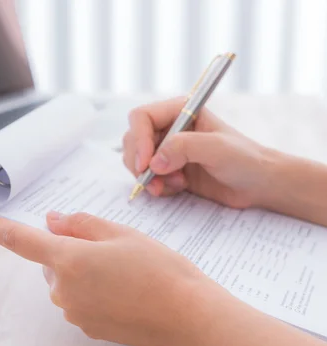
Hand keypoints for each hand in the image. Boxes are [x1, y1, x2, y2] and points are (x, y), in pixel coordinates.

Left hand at [0, 211, 216, 345]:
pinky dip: (93, 292)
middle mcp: (63, 290)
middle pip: (52, 261)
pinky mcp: (86, 328)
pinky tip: (124, 292)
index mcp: (69, 259)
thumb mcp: (121, 233)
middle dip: (71, 250)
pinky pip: (79, 301)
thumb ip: (80, 224)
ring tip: (125, 273)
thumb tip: (51, 221)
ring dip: (84, 272)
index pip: (20, 240)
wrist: (188, 315)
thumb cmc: (159, 269)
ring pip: (66, 281)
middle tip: (112, 250)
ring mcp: (74, 312)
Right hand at [123, 97, 278, 208]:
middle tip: (154, 181)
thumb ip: (184, 147)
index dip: (138, 140)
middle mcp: (170, 127)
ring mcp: (168, 149)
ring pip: (136, 160)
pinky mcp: (169, 170)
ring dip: (148, 177)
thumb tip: (154, 162)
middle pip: (133, 139)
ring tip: (173, 184)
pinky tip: (176, 188)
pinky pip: (147, 177)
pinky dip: (155, 186)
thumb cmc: (245, 159)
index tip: (146, 164)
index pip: (142, 117)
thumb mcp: (217, 148)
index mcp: (180, 111)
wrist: (258, 185)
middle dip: (140, 162)